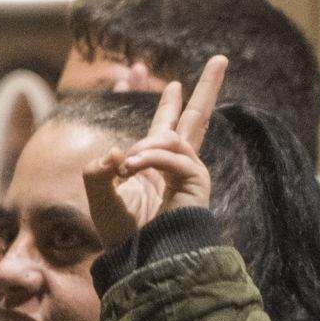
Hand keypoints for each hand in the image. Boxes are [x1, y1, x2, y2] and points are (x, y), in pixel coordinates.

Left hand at [82, 55, 226, 250]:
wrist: (142, 262)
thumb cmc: (123, 237)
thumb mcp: (99, 199)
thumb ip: (98, 172)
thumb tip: (116, 152)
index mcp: (154, 165)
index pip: (160, 123)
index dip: (155, 99)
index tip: (135, 71)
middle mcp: (175, 164)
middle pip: (195, 117)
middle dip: (207, 87)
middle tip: (221, 58)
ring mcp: (188, 173)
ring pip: (175, 136)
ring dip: (146, 146)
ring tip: (127, 167)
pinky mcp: (196, 184)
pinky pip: (176, 156)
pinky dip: (152, 158)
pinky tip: (134, 168)